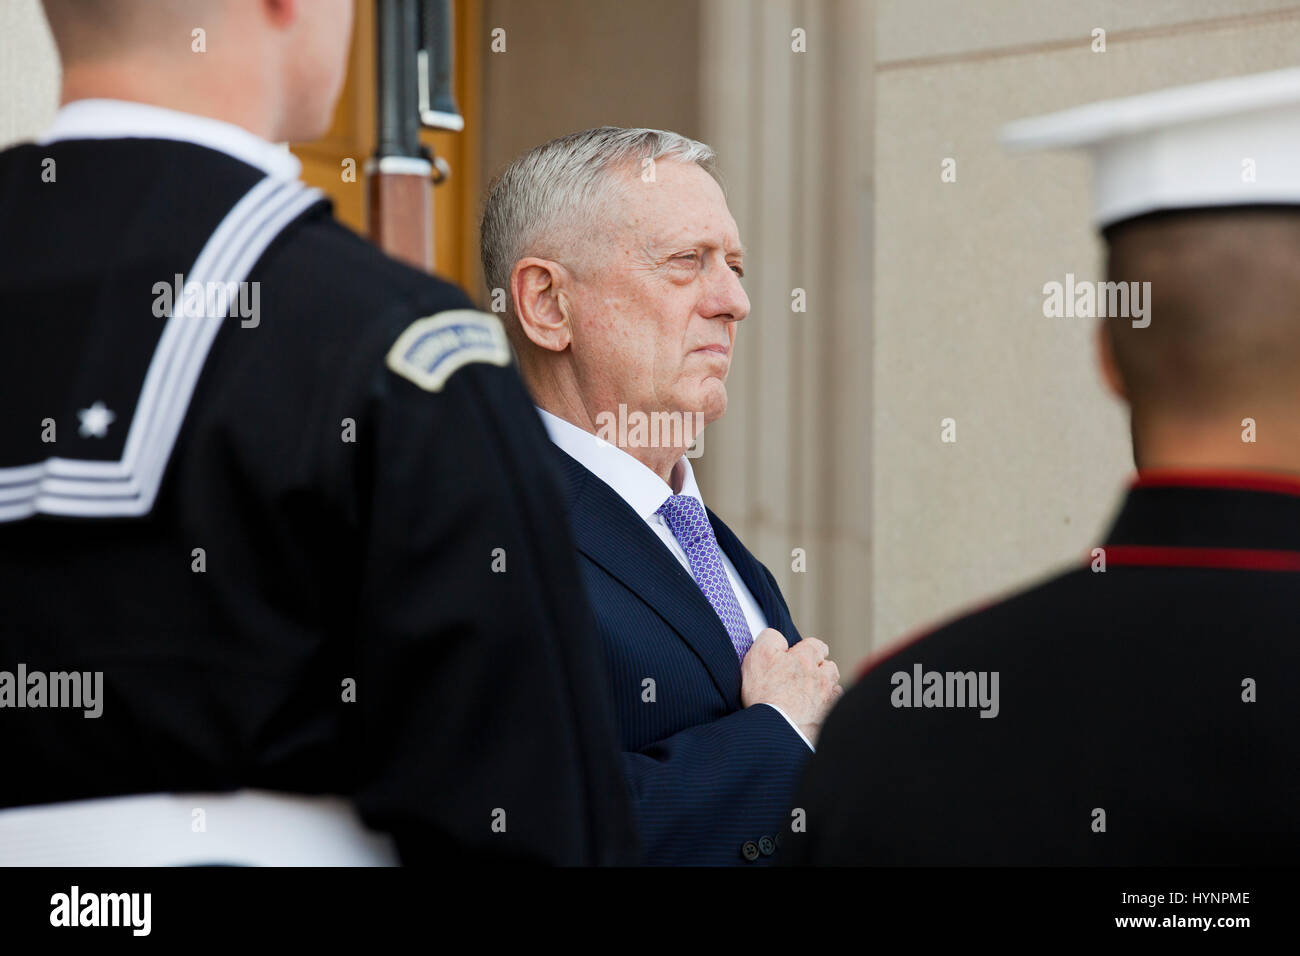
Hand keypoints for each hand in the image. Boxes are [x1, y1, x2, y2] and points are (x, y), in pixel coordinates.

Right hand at [740, 629, 842, 744]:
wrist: (776, 732)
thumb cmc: (764, 694)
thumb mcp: (758, 656)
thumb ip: (770, 638)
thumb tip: (779, 637)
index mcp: (805, 658)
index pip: (815, 645)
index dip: (808, 649)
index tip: (802, 655)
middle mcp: (821, 676)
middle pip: (828, 666)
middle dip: (819, 668)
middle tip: (803, 676)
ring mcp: (827, 699)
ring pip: (833, 686)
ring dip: (825, 687)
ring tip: (810, 694)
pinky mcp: (828, 719)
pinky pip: (834, 707)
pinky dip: (827, 706)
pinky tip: (815, 711)